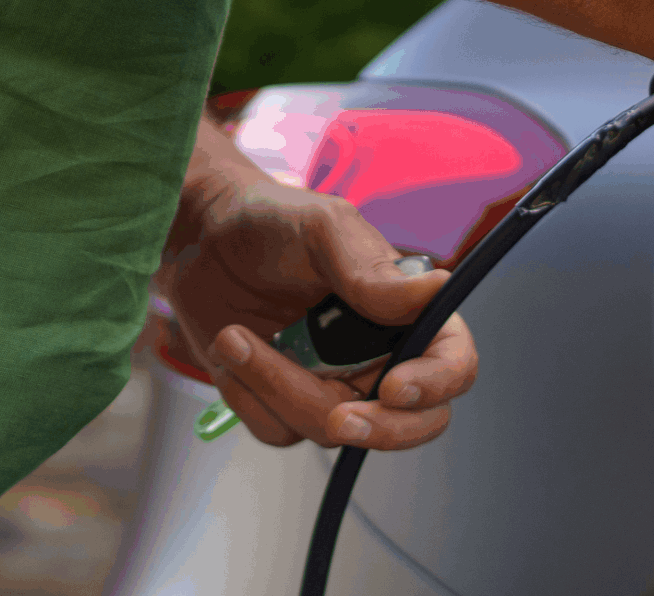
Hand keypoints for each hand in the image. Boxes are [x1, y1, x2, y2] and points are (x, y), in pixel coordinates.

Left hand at [158, 118, 477, 449]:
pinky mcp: (286, 403)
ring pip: (332, 429)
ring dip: (277, 389)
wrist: (200, 239)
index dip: (436, 384)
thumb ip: (373, 270)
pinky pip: (281, 431)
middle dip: (377, 429)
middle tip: (337, 419)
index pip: (453, 362)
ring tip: (234, 336)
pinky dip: (249, 399)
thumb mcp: (323, 230)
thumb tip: (437, 290)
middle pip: (411, 423)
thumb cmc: (271, 221)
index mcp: (408, 312)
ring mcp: (334, 384)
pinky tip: (232, 350)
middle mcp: (380, 355)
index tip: (395, 387)